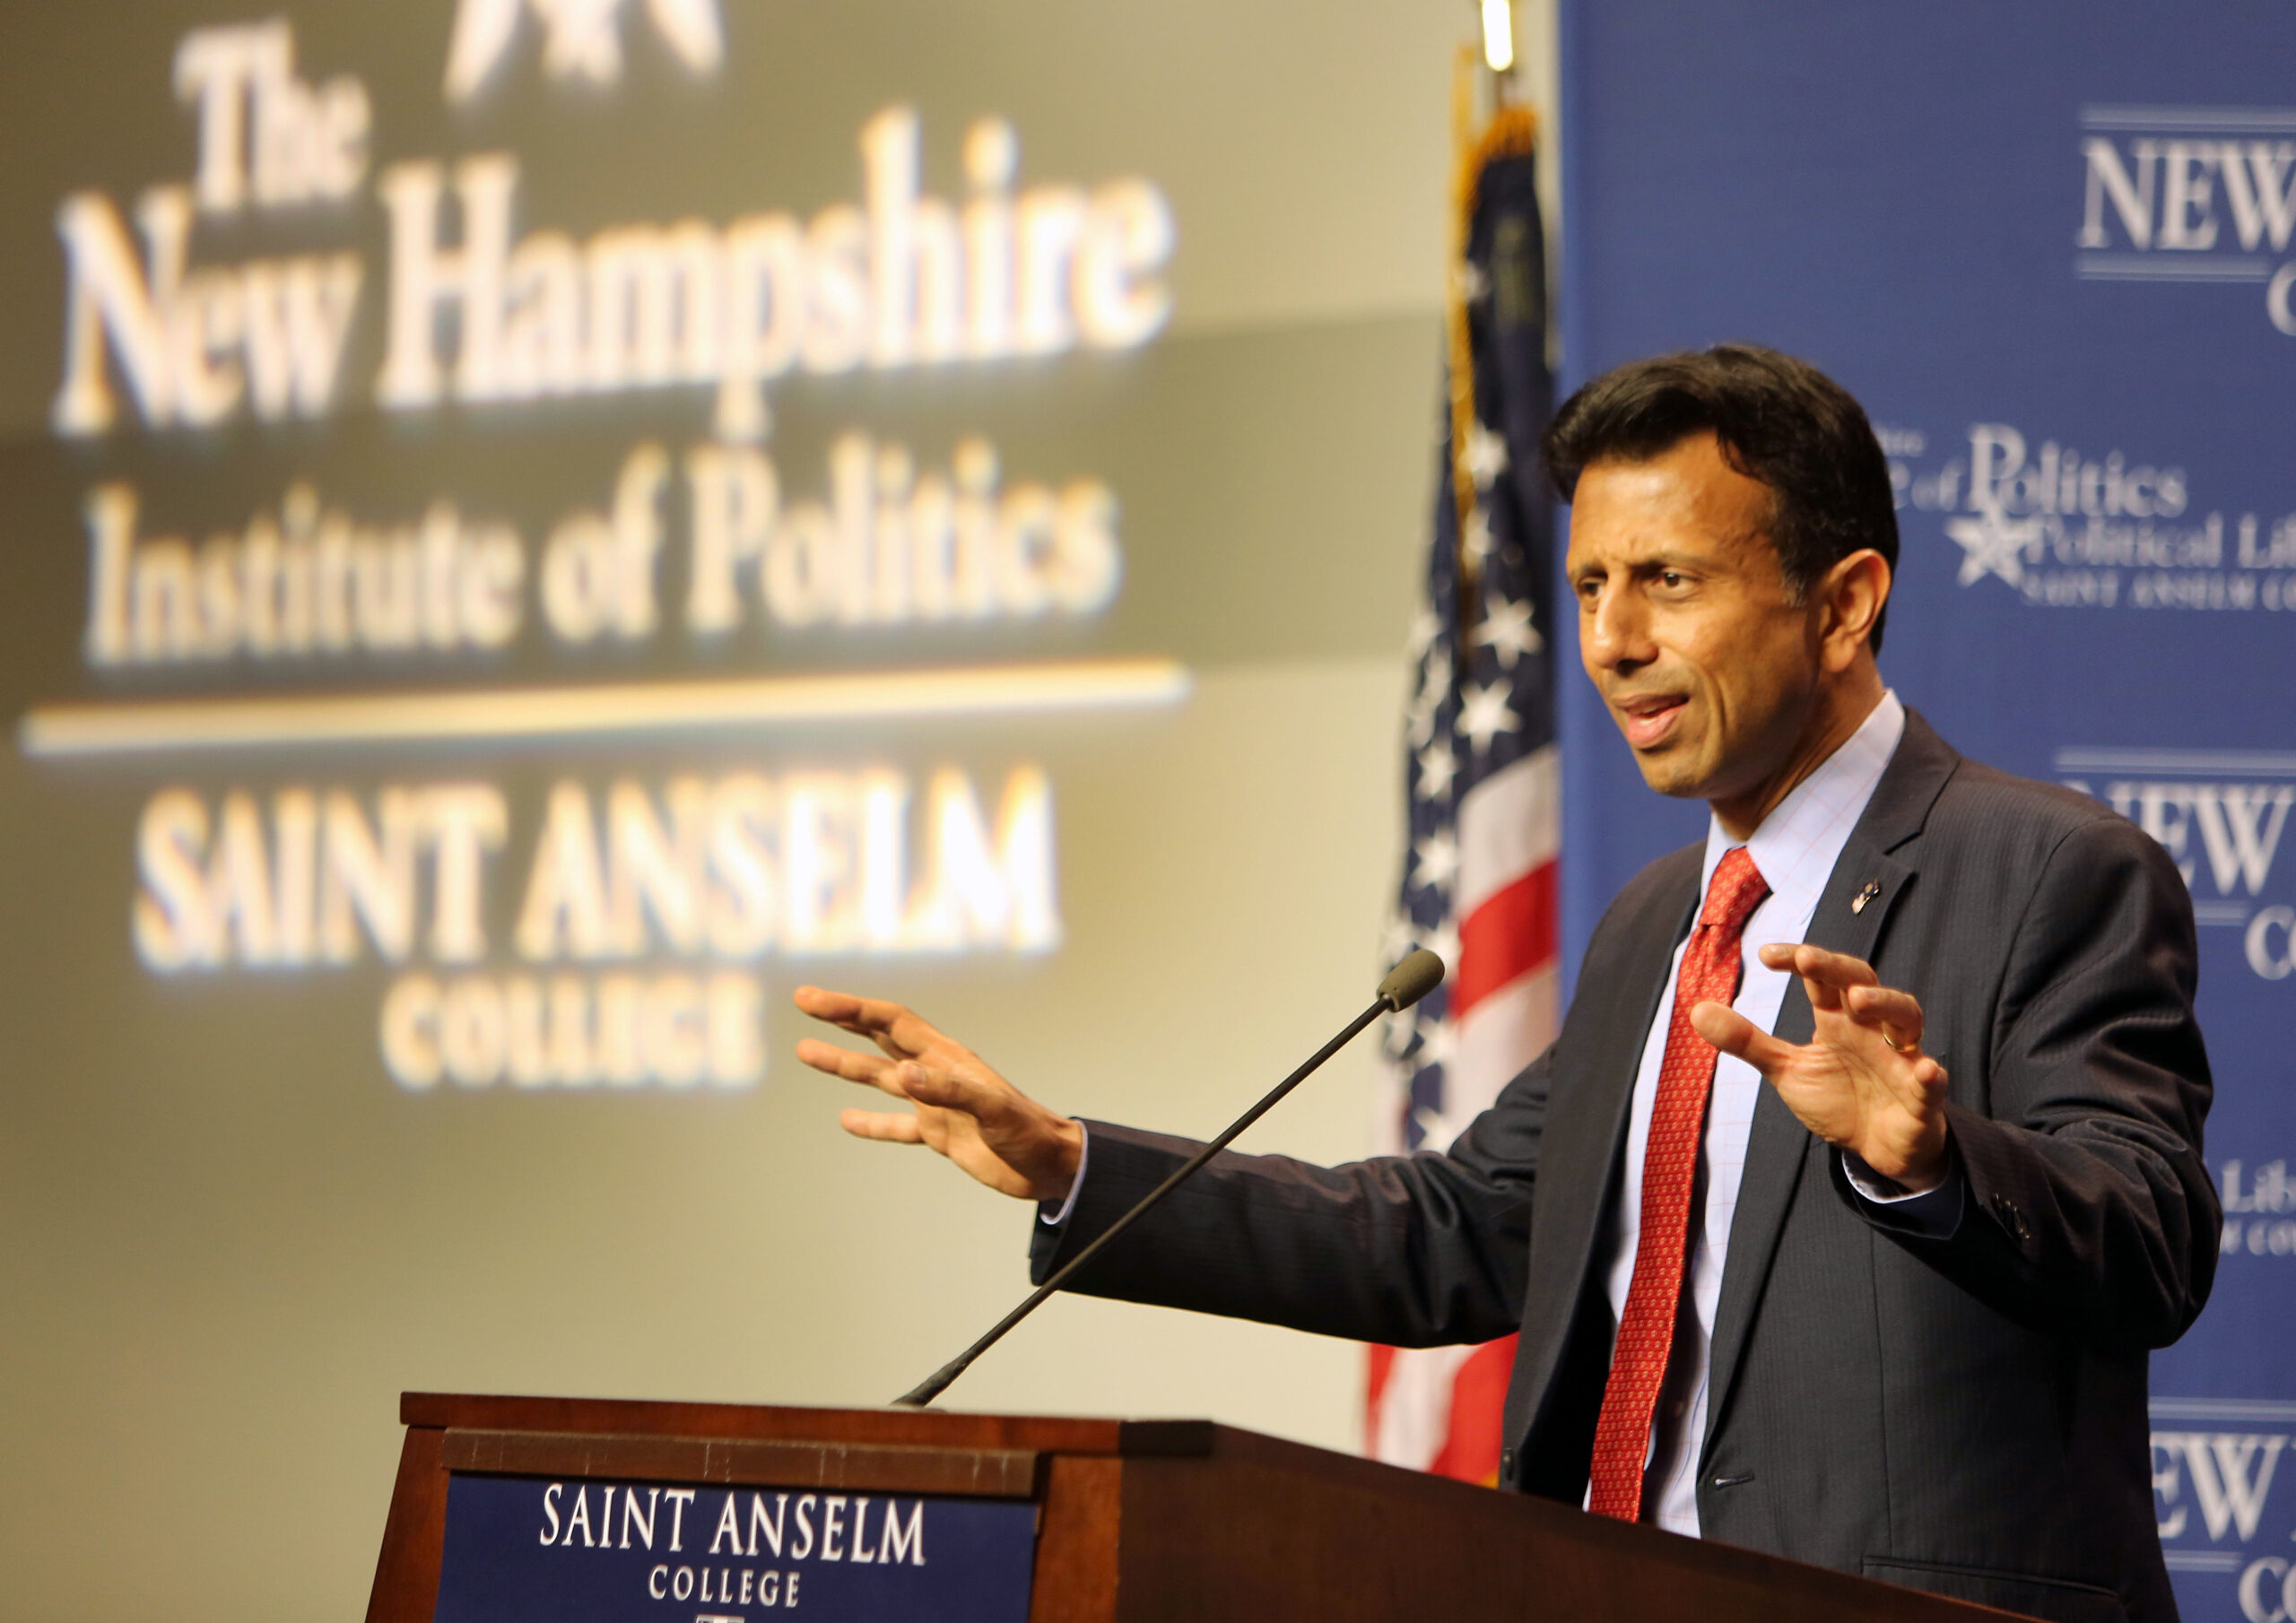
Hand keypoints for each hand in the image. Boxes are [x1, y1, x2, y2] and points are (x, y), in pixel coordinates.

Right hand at [792, 986, 1084, 1202]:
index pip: (890, 1022)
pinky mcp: (941, 1133)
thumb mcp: (990, 1109)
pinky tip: (847, 1121)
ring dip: (844, 1065)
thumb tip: (902, 1072)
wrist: (1050, 1166)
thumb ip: (948, 1090)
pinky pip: (896, 1125)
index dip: (851, 1009)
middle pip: (880, 1037)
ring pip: (880, 1077)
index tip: (813, 1002)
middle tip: (804, 1002)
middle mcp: (936, 1073)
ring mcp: (936, 1102)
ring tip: (806, 1052)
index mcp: (946, 1057)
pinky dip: (871, 1123)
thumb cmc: (1028, 1132)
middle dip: (842, 1019)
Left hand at [1688, 944, 1950, 1191]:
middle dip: (1838, 969)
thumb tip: (1696, 1010)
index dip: (1799, 959)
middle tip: (1808, 961)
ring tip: (1858, 1001)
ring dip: (1886, 1005)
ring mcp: (1901, 1059)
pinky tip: (1926, 1071)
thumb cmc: (1837, 1099)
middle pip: (1864, 984)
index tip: (1764, 955)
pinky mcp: (1921, 1096)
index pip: (1821, 978)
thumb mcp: (1787, 1070)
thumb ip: (1747, 1041)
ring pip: (1906, 1017)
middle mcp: (1872, 1030)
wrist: (1877, 1149)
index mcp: (1838, 1020)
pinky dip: (1930, 1075)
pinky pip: (1932, 1082)